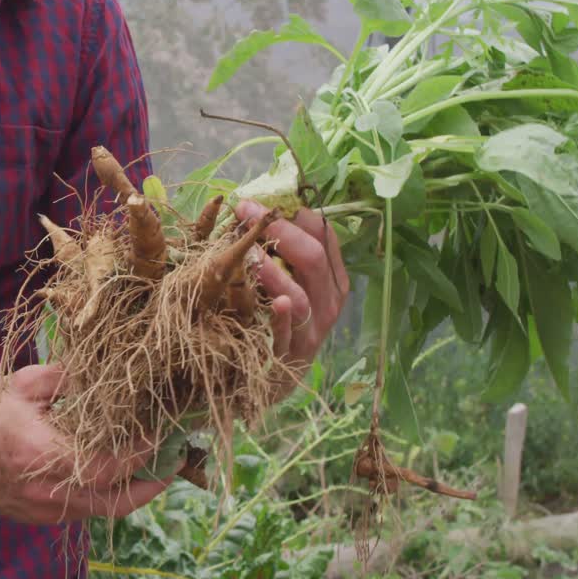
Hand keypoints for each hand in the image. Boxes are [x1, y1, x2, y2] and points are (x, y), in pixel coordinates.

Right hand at [0, 364, 173, 524]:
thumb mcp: (28, 385)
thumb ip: (70, 378)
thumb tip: (108, 373)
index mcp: (44, 455)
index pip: (111, 466)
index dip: (143, 454)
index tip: (161, 434)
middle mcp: (45, 491)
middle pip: (115, 504)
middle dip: (150, 487)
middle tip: (173, 466)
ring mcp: (40, 510)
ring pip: (99, 512)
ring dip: (128, 493)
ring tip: (148, 470)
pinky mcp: (34, 516)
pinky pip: (79, 512)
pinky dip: (101, 496)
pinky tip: (110, 476)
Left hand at [236, 200, 349, 394]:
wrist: (277, 377)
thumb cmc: (280, 318)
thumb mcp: (293, 282)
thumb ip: (286, 251)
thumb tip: (263, 206)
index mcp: (332, 278)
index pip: (323, 235)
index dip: (292, 213)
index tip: (258, 201)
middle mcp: (328, 302)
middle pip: (313, 259)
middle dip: (279, 232)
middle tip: (245, 214)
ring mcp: (311, 330)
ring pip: (301, 297)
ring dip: (274, 272)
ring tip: (251, 253)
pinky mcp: (289, 355)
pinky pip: (287, 334)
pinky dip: (282, 318)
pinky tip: (276, 303)